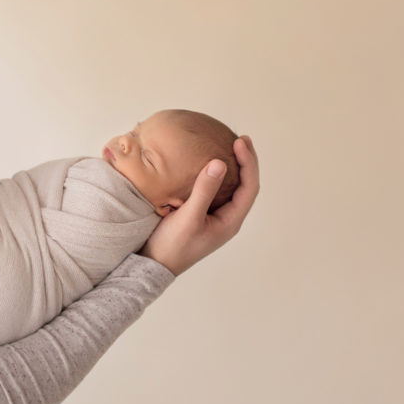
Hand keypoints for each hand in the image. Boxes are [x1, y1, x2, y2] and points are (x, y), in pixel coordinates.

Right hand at [140, 135, 258, 275]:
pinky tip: (206, 163)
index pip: (250, 187)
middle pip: (245, 185)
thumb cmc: (172, 246)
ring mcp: (214, 216)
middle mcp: (226, 218)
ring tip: (228, 146)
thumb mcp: (188, 217)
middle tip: (239, 138)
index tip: (239, 141)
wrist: (153, 265)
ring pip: (231, 187)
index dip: (249, 162)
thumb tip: (220, 163)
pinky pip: (214, 190)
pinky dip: (214, 174)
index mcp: (230, 221)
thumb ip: (204, 191)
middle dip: (245, 161)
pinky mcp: (201, 214)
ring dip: (232, 167)